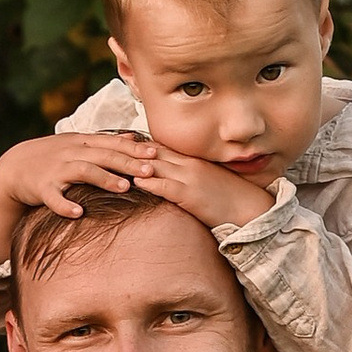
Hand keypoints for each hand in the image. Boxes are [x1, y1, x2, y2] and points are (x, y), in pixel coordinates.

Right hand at [0, 131, 161, 253]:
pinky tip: (77, 213)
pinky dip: (64, 205)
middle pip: (103, 156)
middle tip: (150, 171)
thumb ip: (105, 142)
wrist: (15, 165)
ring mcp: (56, 170)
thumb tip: (134, 138)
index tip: (157, 153)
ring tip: (124, 187)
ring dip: (104, 179)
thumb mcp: (77, 143)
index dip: (135, 149)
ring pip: (83, 171)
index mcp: (82, 143)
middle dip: (128, 163)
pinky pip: (54, 198)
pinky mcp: (41, 187)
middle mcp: (71, 153)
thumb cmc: (52, 157)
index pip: (112, 143)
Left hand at [85, 132, 285, 234]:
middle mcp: (187, 163)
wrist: (250, 211)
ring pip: (154, 165)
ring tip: (108, 163)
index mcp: (190, 159)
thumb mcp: (204, 182)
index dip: (134, 143)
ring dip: (131, 164)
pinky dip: (148, 183)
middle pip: (150, 151)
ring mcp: (189, 177)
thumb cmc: (227, 200)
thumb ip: (185, 178)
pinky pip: (166, 186)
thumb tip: (166, 179)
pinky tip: (132, 182)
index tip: (114, 140)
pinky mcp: (191, 195)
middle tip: (101, 145)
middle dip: (126, 148)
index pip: (157, 146)